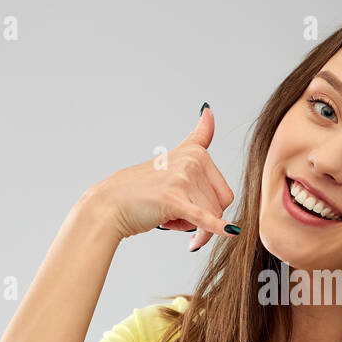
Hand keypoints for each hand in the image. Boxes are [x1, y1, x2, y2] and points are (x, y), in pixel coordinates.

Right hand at [85, 106, 237, 250]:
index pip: (220, 188)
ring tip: (167, 217)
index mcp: (195, 152)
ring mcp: (183, 178)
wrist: (109, 205)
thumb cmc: (141, 189)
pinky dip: (217, 228)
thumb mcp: (172, 158)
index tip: (221, 198)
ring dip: (190, 227)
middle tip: (175, 215)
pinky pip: (204, 218)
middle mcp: (193, 161)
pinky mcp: (174, 198)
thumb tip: (209, 109)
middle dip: (201, 219)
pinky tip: (232, 233)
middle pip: (219, 205)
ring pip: (210, 216)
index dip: (214, 202)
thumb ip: (196, 137)